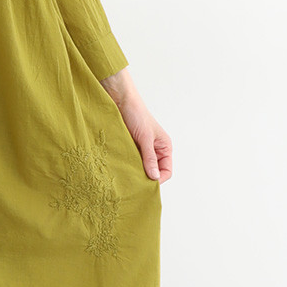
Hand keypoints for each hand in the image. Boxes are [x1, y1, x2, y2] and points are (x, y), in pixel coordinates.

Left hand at [100, 68, 171, 182]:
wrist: (120, 101)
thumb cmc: (136, 115)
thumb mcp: (145, 138)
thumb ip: (150, 158)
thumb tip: (154, 177)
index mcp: (164, 147)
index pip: (166, 171)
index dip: (158, 179)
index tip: (146, 184)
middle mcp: (155, 150)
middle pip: (154, 172)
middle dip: (146, 177)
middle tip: (134, 182)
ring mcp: (142, 150)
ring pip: (142, 168)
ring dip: (135, 172)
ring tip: (127, 175)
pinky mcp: (131, 148)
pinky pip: (132, 162)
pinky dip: (128, 166)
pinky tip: (121, 168)